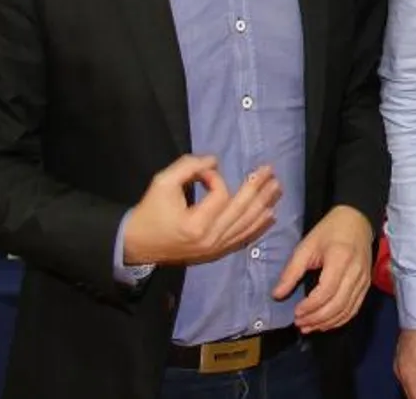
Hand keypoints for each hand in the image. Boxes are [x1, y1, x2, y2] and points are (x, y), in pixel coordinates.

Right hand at [121, 155, 278, 267]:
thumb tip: (214, 161)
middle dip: (258, 189)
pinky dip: (258, 227)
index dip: (215, 178)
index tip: (203, 172)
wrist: (138, 245)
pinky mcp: (216, 254)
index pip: (220, 195)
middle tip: (270, 171)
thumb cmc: (150, 212)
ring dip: (264, 205)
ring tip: (277, 188)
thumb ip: (188, 166)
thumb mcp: (162, 183)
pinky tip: (270, 215)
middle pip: (242, 211)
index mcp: (195, 224)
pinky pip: (243, 239)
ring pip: (247, 226)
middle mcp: (210, 239)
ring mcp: (215, 249)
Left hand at [274, 205, 372, 332]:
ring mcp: (364, 280)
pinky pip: (354, 309)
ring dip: (327, 323)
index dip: (310, 306)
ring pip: (347, 311)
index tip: (295, 312)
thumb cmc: (329, 231)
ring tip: (308, 327)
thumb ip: (291, 271)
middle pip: (337, 305)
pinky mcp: (366, 285)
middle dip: (316, 318)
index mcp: (340, 259)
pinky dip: (339, 320)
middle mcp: (355, 272)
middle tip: (299, 323)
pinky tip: (324, 323)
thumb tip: (276, 295)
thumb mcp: (306, 246)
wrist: (357, 221)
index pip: (326, 291)